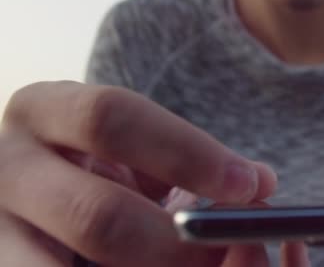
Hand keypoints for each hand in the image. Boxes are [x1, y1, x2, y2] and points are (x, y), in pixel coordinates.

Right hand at [0, 81, 280, 265]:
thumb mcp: (140, 145)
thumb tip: (260, 183)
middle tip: (227, 248)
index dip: (186, 152)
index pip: (112, 118)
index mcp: (45, 109)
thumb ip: (192, 158)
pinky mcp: (3, 266)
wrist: (43, 183)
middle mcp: (8, 165)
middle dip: (176, 242)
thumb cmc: (104, 162)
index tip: (246, 185)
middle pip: (96, 214)